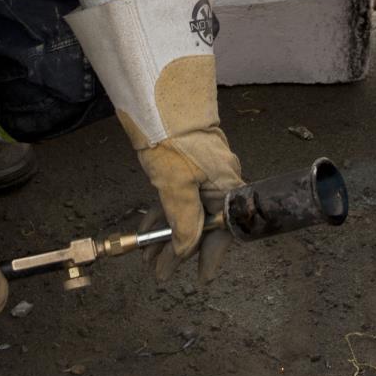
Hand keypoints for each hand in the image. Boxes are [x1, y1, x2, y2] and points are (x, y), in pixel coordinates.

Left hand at [65, 0, 246, 283]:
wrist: (163, 96)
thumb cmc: (175, 141)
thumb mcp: (177, 186)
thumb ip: (183, 222)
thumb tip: (185, 250)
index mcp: (228, 189)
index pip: (226, 233)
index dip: (212, 257)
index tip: (201, 278)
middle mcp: (219, 183)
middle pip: (204, 226)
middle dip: (181, 251)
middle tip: (161, 273)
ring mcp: (200, 174)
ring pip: (186, 213)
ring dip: (168, 236)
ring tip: (148, 258)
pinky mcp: (182, 166)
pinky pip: (176, 198)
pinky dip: (163, 215)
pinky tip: (146, 230)